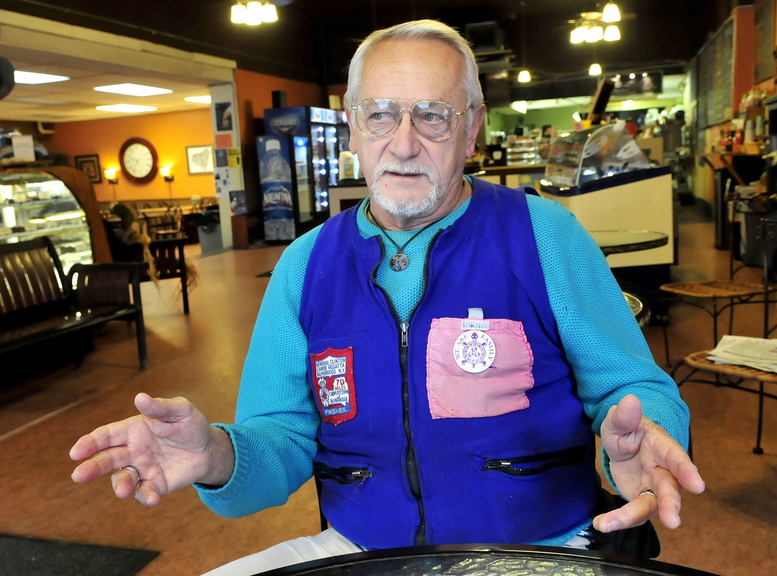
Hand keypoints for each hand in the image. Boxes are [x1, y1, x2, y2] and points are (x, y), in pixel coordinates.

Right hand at [69, 393, 233, 505]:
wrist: (208, 448)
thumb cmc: (190, 425)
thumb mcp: (180, 410)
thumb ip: (160, 407)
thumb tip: (140, 398)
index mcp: (133, 430)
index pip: (106, 436)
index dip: (90, 443)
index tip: (76, 452)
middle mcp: (133, 451)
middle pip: (106, 459)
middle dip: (91, 467)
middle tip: (78, 476)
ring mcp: (142, 469)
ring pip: (122, 478)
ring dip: (119, 485)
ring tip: (122, 491)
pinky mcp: (155, 484)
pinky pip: (145, 492)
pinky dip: (146, 497)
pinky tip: (153, 498)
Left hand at [594, 394, 704, 532]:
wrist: (624, 444)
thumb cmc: (627, 430)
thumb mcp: (618, 421)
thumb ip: (624, 416)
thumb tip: (630, 400)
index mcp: (662, 447)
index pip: (677, 458)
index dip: (687, 471)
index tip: (699, 486)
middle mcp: (663, 471)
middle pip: (670, 489)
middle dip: (671, 504)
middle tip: (673, 521)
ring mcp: (654, 489)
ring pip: (650, 506)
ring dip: (631, 517)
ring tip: (608, 525)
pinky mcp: (642, 500)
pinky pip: (633, 513)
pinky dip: (618, 520)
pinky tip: (601, 523)